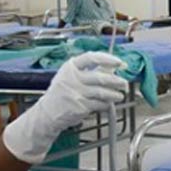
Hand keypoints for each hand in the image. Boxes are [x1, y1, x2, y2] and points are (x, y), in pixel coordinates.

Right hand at [2, 52, 127, 163]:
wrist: (47, 113)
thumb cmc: (61, 93)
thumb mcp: (70, 77)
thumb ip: (87, 72)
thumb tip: (112, 68)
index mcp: (70, 67)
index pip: (92, 58)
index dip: (108, 59)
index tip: (119, 62)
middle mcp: (72, 78)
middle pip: (100, 77)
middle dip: (116, 81)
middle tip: (124, 83)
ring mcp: (76, 93)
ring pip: (102, 92)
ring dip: (114, 94)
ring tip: (120, 95)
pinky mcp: (80, 107)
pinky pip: (99, 104)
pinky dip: (106, 104)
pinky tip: (108, 104)